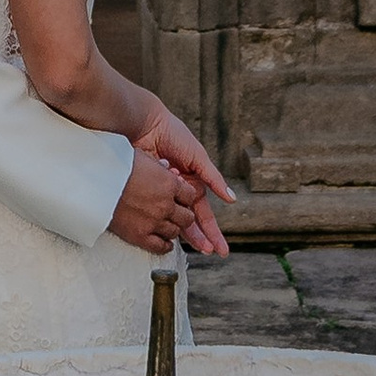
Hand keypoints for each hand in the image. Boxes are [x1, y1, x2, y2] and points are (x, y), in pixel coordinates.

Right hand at [109, 144, 203, 254]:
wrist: (93, 182)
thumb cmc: (114, 167)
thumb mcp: (140, 157)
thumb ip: (157, 165)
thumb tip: (164, 167)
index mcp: (168, 183)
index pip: (191, 196)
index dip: (186, 197)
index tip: (181, 198)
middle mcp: (165, 204)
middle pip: (188, 217)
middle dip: (183, 214)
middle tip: (176, 212)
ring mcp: (154, 222)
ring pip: (176, 232)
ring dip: (172, 228)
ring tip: (166, 224)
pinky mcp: (140, 236)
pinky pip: (161, 247)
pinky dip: (165, 246)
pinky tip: (163, 242)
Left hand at [134, 105, 231, 256]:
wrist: (144, 124)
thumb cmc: (172, 134)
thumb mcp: (197, 156)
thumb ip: (213, 178)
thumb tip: (231, 198)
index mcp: (191, 181)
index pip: (203, 211)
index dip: (211, 229)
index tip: (220, 248)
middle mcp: (177, 190)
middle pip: (190, 219)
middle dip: (201, 236)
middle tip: (209, 252)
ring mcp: (161, 192)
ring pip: (174, 218)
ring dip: (186, 231)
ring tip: (198, 247)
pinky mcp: (146, 191)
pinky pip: (158, 207)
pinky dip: (165, 208)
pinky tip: (170, 215)